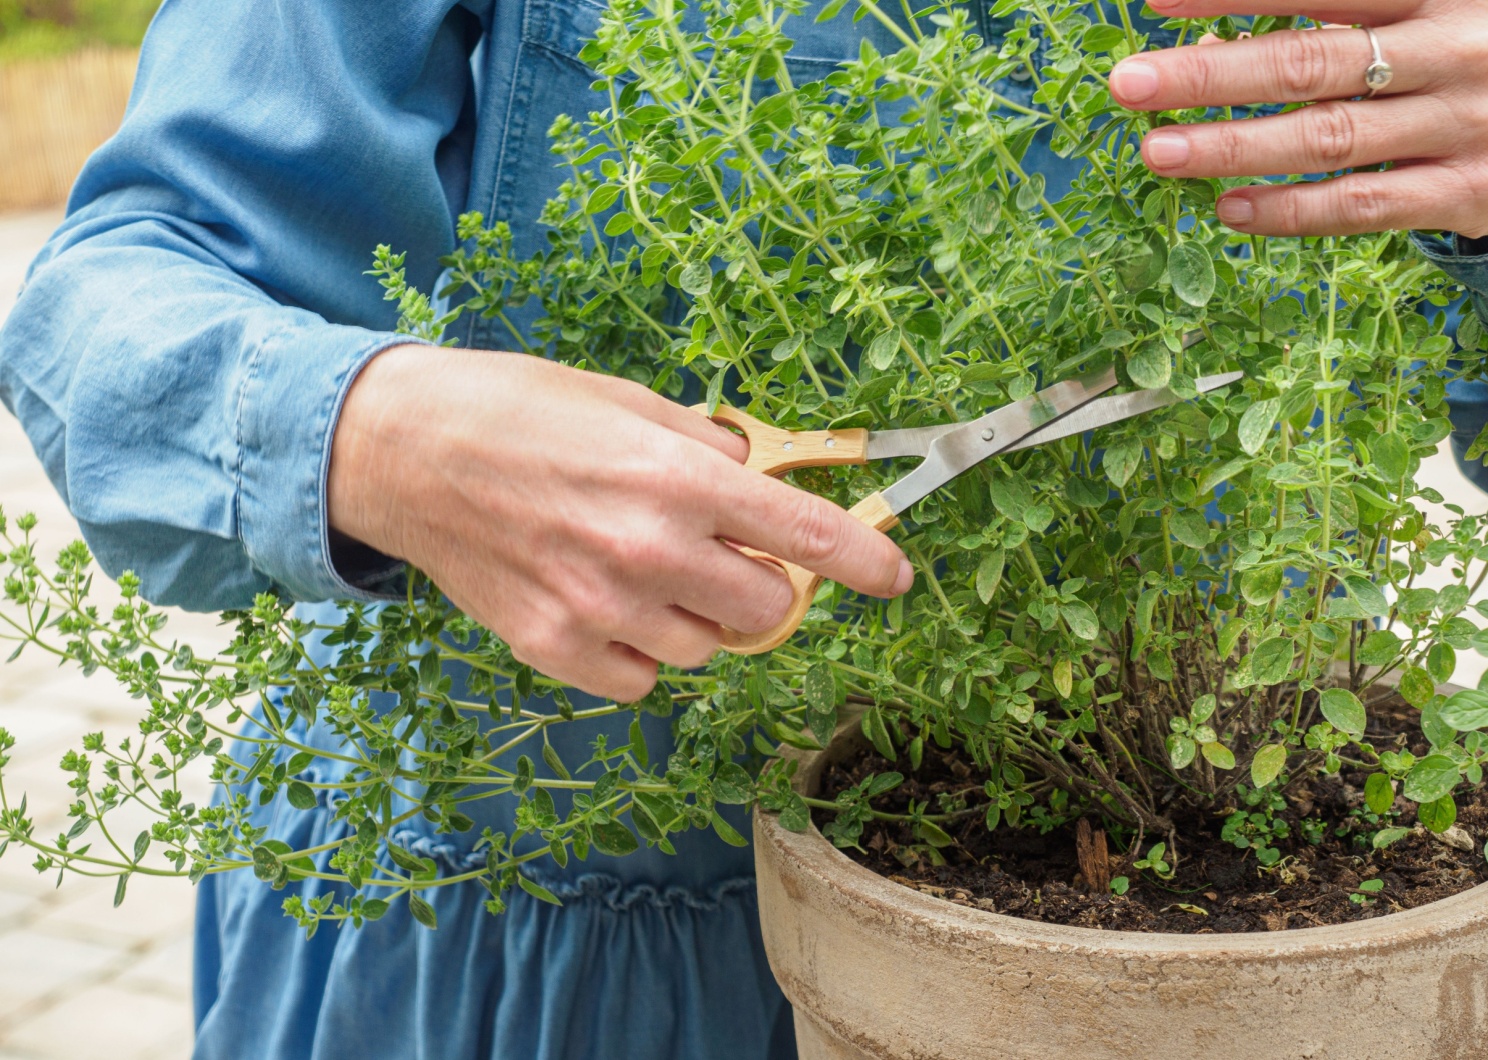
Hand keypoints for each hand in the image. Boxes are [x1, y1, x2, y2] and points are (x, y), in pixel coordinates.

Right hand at [328, 346, 912, 700]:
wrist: (404, 452)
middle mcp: (651, 552)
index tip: (897, 577)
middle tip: (725, 555)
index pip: (808, 535)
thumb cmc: (517, 411)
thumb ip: (707, 450)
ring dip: (698, 617)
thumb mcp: (627, 401)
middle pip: (770, 613)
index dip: (868, 561)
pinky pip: (642, 680)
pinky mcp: (556, 651)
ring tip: (643, 569)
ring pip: (707, 650)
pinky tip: (605, 602)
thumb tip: (762, 482)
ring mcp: (602, 611)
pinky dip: (641, 650)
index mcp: (678, 479)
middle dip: (766, 587)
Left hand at [1108, 0, 1487, 237]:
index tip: (1158, 2)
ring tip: (1158, 152)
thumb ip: (1327, 24)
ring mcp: (1465, 123)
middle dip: (1210, 75)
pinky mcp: (1469, 191)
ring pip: (1328, 140)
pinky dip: (1289, 210)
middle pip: (1311, 63)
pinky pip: (1361, 205)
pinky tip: (1229, 207)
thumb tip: (1205, 46)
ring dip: (1233, 148)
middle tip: (1129, 84)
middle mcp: (1455, 49)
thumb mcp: (1417, 15)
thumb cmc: (1460, 60)